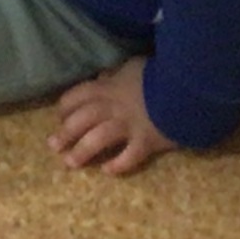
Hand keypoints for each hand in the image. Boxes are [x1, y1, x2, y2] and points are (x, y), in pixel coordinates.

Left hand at [50, 58, 177, 175]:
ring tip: (70, 163)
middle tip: (53, 146)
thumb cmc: (160, 74)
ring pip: (99, 138)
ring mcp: (130, 125)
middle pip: (83, 119)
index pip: (78, 96)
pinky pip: (130, 157)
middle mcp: (114, 107)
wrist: (187, 88)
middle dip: (66, 133)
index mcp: (109, 87)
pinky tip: (108, 172)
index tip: (59, 118)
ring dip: (83, 151)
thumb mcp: (133, 66)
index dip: (66, 107)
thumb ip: (116, 74)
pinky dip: (118, 165)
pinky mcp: (147, 141)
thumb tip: (103, 77)